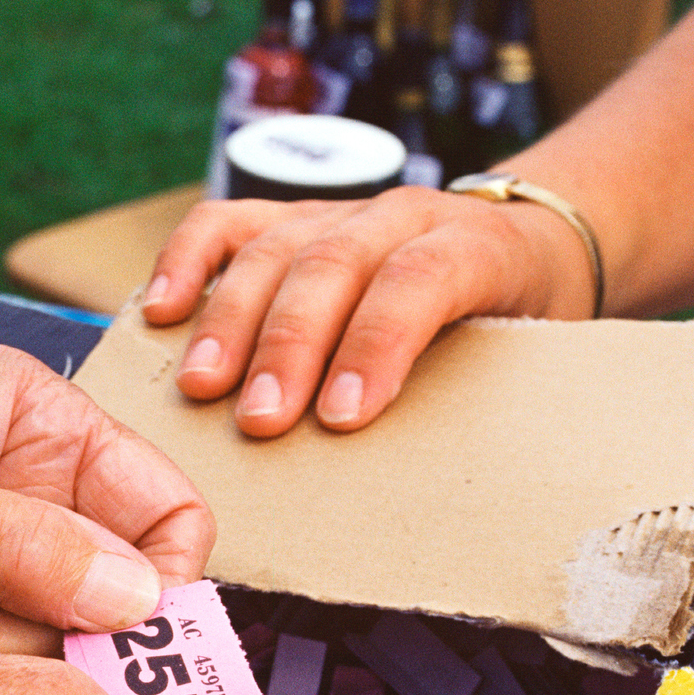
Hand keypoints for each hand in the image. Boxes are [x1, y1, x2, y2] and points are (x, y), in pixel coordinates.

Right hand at [140, 186, 595, 437]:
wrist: (531, 238)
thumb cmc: (522, 312)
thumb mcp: (531, 350)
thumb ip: (479, 392)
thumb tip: (430, 482)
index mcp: (476, 246)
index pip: (420, 281)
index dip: (377, 344)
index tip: (341, 416)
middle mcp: (402, 218)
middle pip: (333, 266)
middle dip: (289, 346)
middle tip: (259, 421)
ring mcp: (341, 212)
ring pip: (275, 247)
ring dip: (231, 320)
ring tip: (201, 387)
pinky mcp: (293, 216)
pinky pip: (227, 224)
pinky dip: (188, 261)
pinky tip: (162, 309)